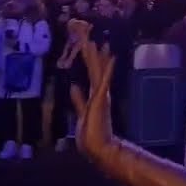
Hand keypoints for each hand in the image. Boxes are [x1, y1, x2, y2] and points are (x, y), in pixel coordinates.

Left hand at [70, 41, 116, 156]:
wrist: (98, 148)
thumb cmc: (90, 135)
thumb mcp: (81, 113)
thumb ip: (78, 100)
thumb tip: (74, 86)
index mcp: (95, 96)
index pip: (93, 74)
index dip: (93, 61)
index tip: (93, 47)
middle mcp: (100, 93)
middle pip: (96, 70)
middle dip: (93, 54)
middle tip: (92, 37)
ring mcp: (101, 95)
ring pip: (99, 72)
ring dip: (98, 57)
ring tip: (97, 41)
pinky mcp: (101, 99)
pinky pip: (104, 80)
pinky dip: (108, 68)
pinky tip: (111, 56)